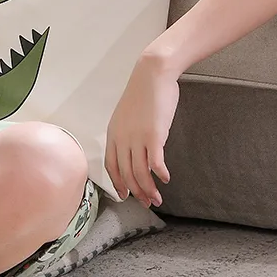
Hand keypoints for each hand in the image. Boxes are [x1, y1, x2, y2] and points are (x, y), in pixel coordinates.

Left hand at [105, 55, 177, 207]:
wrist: (152, 74)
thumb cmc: (143, 92)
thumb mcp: (127, 114)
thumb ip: (127, 132)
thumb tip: (134, 148)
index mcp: (114, 132)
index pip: (110, 165)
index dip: (117, 183)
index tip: (125, 195)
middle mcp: (122, 138)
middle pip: (126, 173)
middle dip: (136, 192)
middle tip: (146, 202)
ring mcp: (137, 137)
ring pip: (140, 173)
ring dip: (149, 189)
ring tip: (157, 198)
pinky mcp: (154, 135)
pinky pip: (155, 163)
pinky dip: (159, 175)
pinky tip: (166, 179)